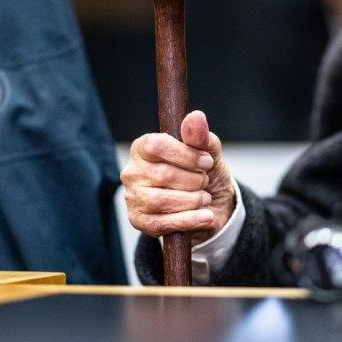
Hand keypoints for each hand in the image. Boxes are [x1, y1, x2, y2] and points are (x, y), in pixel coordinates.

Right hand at [121, 110, 234, 245]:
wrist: (209, 204)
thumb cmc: (202, 172)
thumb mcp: (207, 152)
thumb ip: (200, 136)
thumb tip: (196, 117)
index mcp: (143, 147)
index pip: (156, 145)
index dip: (186, 155)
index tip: (208, 162)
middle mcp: (132, 171)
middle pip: (163, 175)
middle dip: (193, 180)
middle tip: (205, 182)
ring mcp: (133, 197)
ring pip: (161, 200)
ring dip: (192, 200)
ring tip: (205, 198)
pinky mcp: (139, 220)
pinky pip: (162, 223)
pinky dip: (189, 220)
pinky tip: (206, 216)